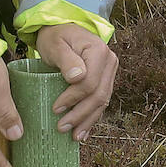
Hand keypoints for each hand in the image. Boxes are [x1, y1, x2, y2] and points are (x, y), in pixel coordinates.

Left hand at [34, 24, 118, 143]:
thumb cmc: (55, 36)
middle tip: (62, 127)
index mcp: (99, 52)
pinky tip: (83, 132)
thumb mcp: (56, 44)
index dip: (73, 98)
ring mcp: (110, 72)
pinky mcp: (105, 80)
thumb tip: (77, 77)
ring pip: (102, 102)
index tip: (55, 108)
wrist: (62, 30)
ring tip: (74, 136)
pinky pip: (101, 102)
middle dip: (80, 115)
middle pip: (99, 95)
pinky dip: (92, 118)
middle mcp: (110, 62)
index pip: (90, 83)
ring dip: (87, 121)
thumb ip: (66, 59)